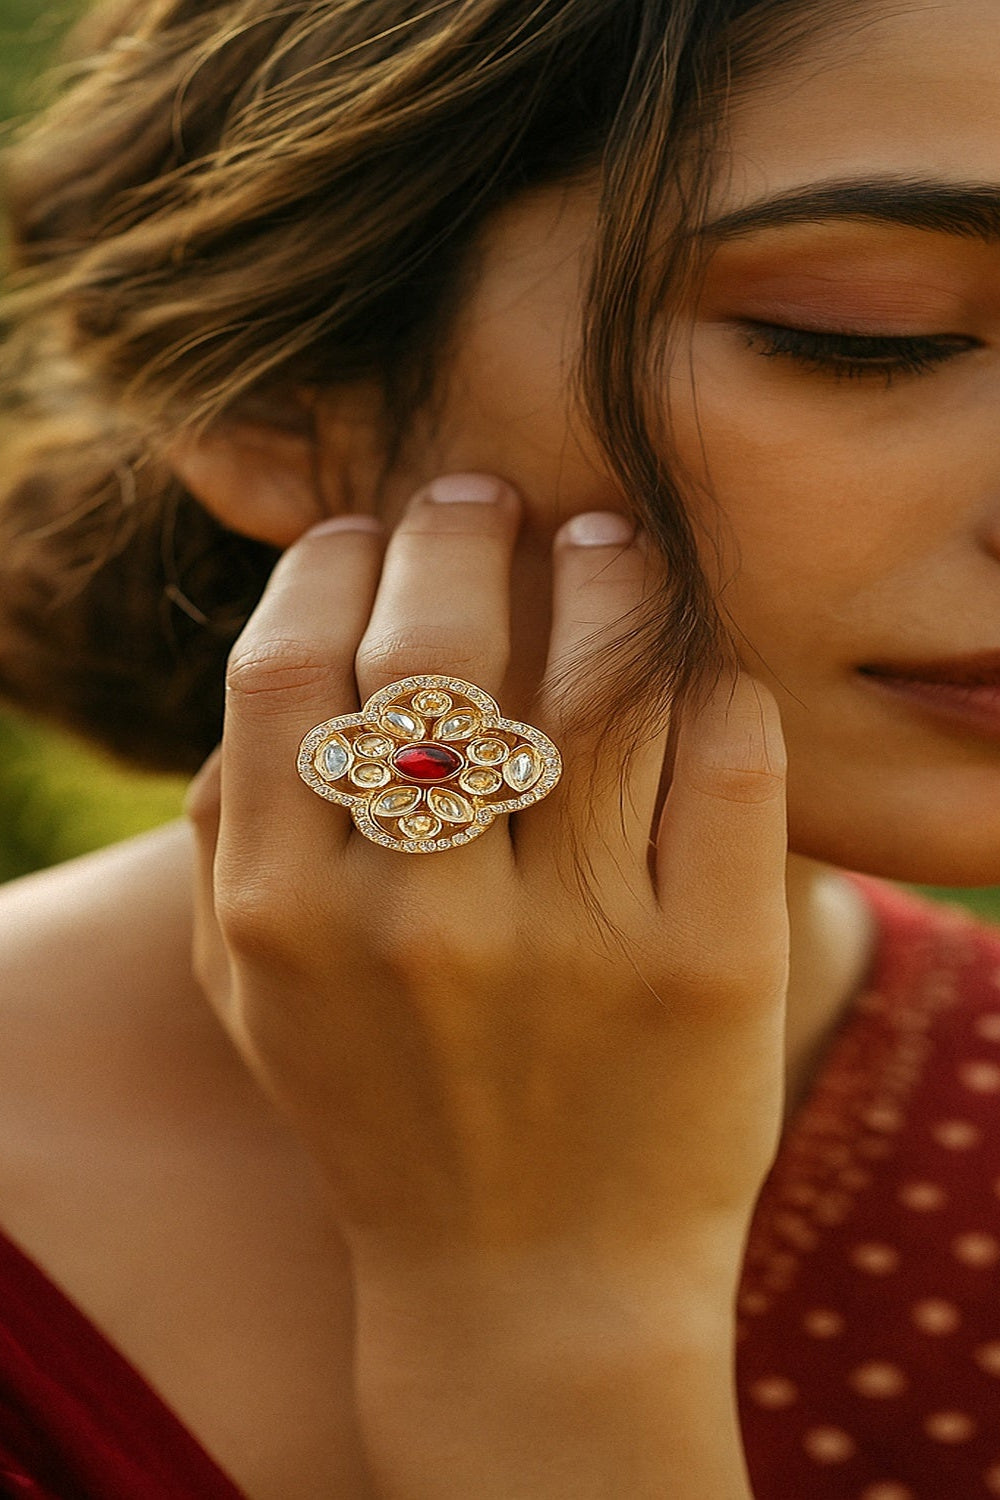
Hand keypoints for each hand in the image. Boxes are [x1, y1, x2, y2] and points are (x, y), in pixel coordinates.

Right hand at [185, 475, 788, 1298]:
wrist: (532, 1292)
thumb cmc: (382, 1118)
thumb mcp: (255, 1000)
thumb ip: (226, 843)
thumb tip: (276, 670)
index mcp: (291, 918)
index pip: (286, 669)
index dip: (326, 568)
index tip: (363, 534)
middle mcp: (423, 923)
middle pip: (439, 645)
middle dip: (460, 531)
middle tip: (485, 497)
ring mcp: (577, 943)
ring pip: (600, 678)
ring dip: (602, 574)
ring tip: (599, 542)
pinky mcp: (712, 962)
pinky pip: (726, 754)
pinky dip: (710, 673)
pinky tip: (684, 652)